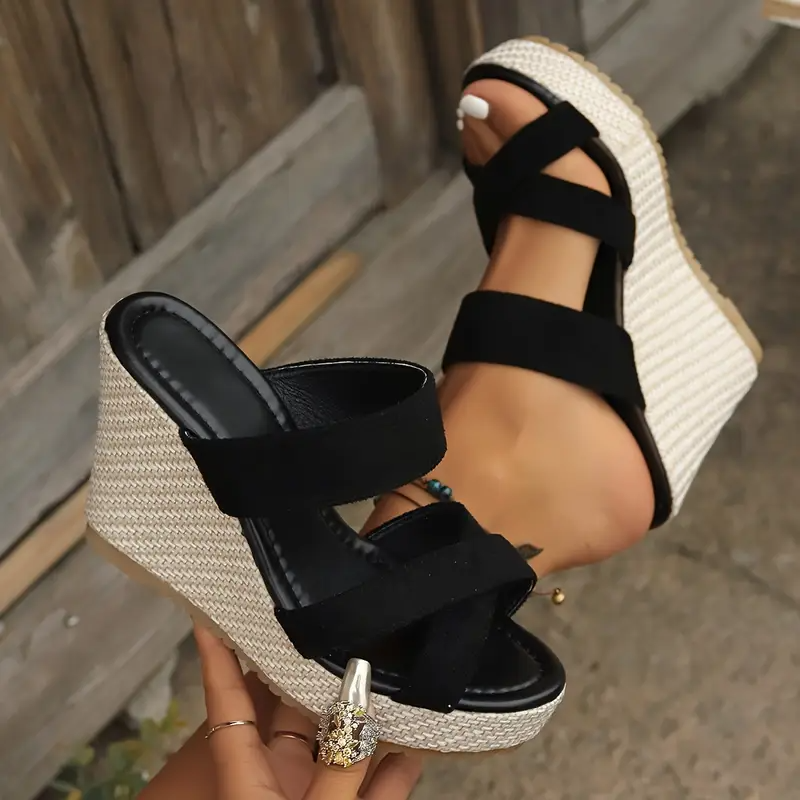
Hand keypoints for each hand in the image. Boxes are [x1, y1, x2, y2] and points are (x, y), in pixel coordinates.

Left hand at [195, 626, 422, 798]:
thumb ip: (343, 776)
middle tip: (337, 635)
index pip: (227, 711)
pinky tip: (418, 751)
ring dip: (365, 727)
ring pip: (340, 758)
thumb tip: (369, 721)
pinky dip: (392, 779)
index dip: (217, 665)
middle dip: (317, 684)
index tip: (207, 618)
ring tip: (389, 680)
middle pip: (294, 724)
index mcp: (247, 785)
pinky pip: (370, 798)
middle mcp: (277, 788)